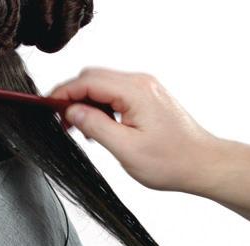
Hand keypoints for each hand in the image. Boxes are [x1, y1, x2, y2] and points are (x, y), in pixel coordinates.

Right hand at [48, 67, 218, 192]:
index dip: (63, 93)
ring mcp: (145, 89)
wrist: (202, 164)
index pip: (88, 81)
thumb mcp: (126, 148)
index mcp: (135, 91)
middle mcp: (140, 83)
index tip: (47, 107)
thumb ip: (95, 126)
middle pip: (93, 78)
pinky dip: (99, 106)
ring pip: (102, 85)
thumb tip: (71, 111)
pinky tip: (97, 126)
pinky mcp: (146, 98)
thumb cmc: (171, 161)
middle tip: (61, 122)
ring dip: (85, 102)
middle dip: (72, 97)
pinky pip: (114, 94)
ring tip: (78, 128)